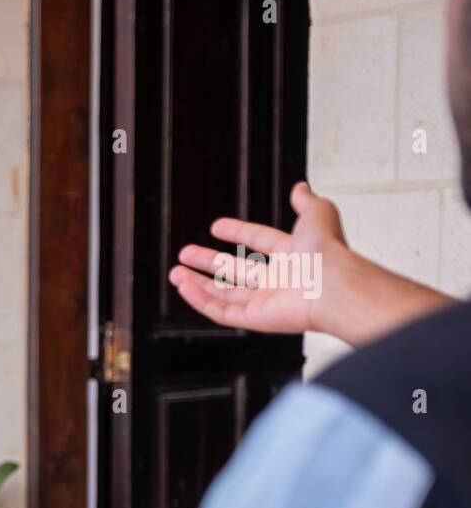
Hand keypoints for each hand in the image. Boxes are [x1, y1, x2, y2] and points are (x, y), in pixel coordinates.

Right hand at [170, 182, 455, 345]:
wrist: (332, 286)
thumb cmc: (327, 253)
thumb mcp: (318, 214)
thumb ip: (307, 201)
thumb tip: (301, 187)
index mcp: (293, 255)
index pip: (260, 242)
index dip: (238, 232)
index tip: (217, 227)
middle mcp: (279, 280)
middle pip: (236, 271)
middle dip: (208, 262)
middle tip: (186, 253)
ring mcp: (267, 301)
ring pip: (225, 294)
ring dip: (198, 284)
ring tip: (176, 273)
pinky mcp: (256, 320)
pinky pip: (223, 313)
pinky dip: (201, 301)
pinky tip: (185, 289)